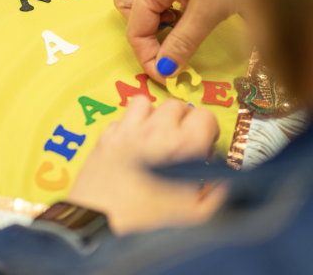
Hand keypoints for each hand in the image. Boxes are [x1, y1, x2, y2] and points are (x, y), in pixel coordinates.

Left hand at [67, 96, 227, 234]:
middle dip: (181, 121)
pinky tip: (130, 143)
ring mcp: (128, 130)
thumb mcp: (196, 213)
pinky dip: (128, 126)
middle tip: (178, 142)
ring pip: (146, 103)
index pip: (205, 116)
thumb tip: (224, 176)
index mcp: (184, 146)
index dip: (207, 130)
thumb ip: (217, 189)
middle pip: (177, 105)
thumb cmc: (149, 221)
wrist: (101, 223)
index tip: (202, 145)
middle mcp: (156, 131)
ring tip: (153, 135)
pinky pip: (122, 118)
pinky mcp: (107, 136)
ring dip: (153, 116)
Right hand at [114, 0, 238, 83]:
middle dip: (143, 31)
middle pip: (128, 7)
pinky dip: (169, 6)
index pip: (135, 28)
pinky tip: (192, 9)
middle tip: (168, 40)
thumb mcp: (209, 11)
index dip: (147, 57)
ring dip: (155, 18)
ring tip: (179, 24)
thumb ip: (182, 42)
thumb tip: (165, 70)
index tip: (165, 76)